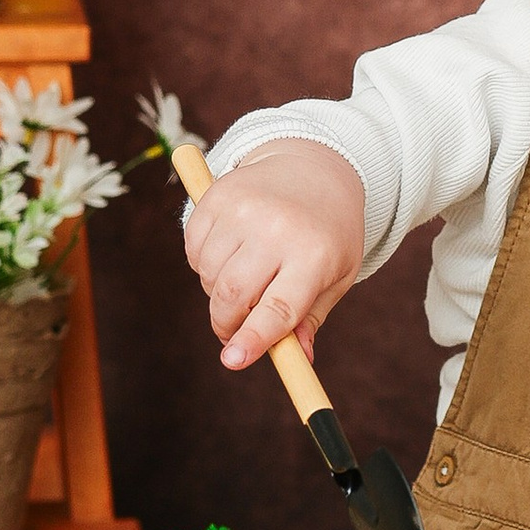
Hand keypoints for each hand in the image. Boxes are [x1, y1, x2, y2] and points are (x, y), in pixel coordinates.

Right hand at [183, 143, 367, 369]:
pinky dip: (204, 264)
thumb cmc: (326, 233)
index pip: (279, 308)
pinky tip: (230, 253)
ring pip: (209, 275)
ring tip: (243, 280)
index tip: (233, 361)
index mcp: (315, 255)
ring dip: (216, 292)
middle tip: (232, 335)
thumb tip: (297, 358)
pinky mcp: (218, 195)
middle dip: (226, 325)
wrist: (312, 168)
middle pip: (234, 295)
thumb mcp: (335, 275)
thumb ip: (310, 318)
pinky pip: (194, 250)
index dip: (253, 339)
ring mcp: (244, 209)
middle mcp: (278, 229)